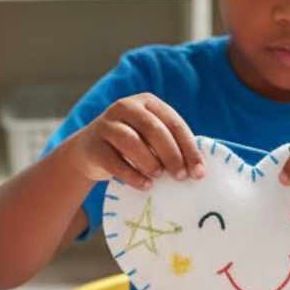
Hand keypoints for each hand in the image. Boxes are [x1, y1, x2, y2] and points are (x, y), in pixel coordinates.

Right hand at [72, 95, 205, 190]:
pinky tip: (145, 185)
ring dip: (150, 161)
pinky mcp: (94, 146)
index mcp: (147, 103)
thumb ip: (171, 145)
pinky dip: (132, 175)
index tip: (199, 173)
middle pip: (153, 129)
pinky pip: (114, 161)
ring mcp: (107, 125)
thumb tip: (199, 170)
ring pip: (131, 141)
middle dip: (171, 155)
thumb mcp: (150, 139)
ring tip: (159, 176)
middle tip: (181, 177)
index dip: (189, 148)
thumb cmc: (131, 147)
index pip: (173, 123)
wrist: (90, 151)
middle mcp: (126, 107)